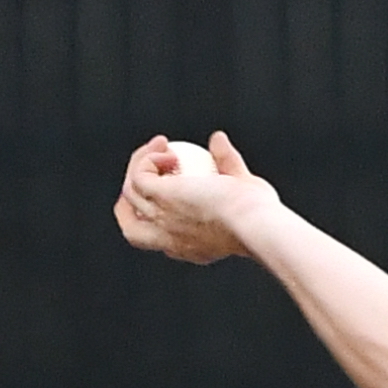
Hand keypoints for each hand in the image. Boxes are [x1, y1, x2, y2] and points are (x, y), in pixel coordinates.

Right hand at [114, 131, 274, 264]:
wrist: (254, 222)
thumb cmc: (258, 215)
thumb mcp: (244, 188)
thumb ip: (229, 162)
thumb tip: (218, 139)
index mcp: (187, 248)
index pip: (159, 236)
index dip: (154, 212)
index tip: (168, 184)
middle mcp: (168, 240)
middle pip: (131, 224)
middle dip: (129, 198)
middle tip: (145, 170)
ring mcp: (161, 219)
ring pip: (130, 192)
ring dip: (140, 164)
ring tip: (163, 146)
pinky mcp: (162, 197)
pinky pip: (139, 175)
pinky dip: (148, 158)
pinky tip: (167, 148)